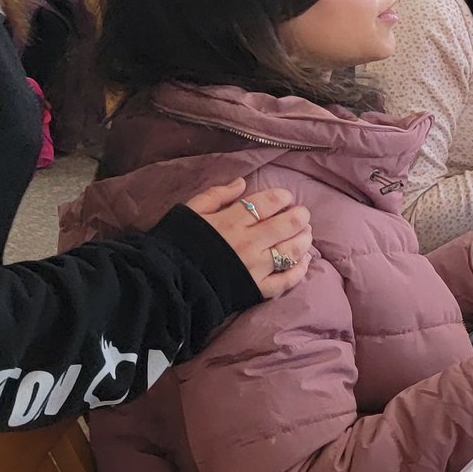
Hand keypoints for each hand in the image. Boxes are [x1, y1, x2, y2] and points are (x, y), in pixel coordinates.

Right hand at [186, 178, 314, 299]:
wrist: (166, 282)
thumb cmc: (177, 243)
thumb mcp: (190, 211)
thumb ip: (217, 195)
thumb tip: (241, 182)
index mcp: (232, 220)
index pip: (268, 203)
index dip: (282, 197)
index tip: (286, 197)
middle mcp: (249, 242)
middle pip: (287, 225)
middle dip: (300, 216)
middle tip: (302, 214)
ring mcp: (255, 267)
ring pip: (291, 251)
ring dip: (304, 240)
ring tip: (306, 233)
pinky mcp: (257, 289)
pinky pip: (286, 281)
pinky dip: (300, 270)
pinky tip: (305, 260)